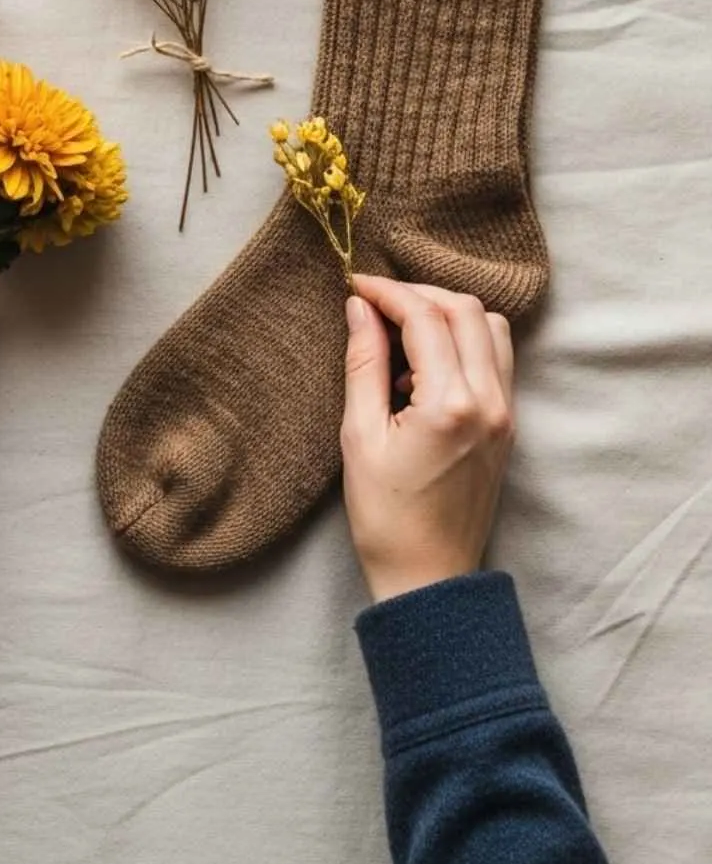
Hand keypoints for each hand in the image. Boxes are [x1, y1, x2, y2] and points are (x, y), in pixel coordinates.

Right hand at [341, 273, 514, 603]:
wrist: (429, 578)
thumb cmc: (386, 517)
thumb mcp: (360, 437)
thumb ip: (364, 364)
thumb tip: (360, 309)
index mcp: (451, 404)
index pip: (426, 317)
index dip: (388, 292)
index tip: (356, 286)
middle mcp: (490, 401)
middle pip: (466, 309)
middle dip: (419, 293)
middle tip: (377, 301)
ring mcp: (506, 413)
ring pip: (490, 328)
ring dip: (448, 312)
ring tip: (404, 328)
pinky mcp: (508, 425)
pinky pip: (495, 358)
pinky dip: (464, 340)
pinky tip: (426, 362)